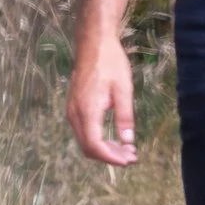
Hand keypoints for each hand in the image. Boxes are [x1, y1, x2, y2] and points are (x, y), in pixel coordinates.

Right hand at [68, 35, 139, 165]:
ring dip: (105, 149)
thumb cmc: (110, 63)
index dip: (111, 157)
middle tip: (132, 157)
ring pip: (85, 141)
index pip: (95, 145)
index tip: (129, 160)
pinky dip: (99, 140)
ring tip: (127, 150)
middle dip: (110, 156)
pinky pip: (84, 132)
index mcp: (87, 110)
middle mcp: (75, 114)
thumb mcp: (123, 88)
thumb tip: (128, 141)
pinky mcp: (74, 108)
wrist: (93, 44)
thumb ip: (125, 116)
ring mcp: (72, 111)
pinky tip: (115, 139)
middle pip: (89, 148)